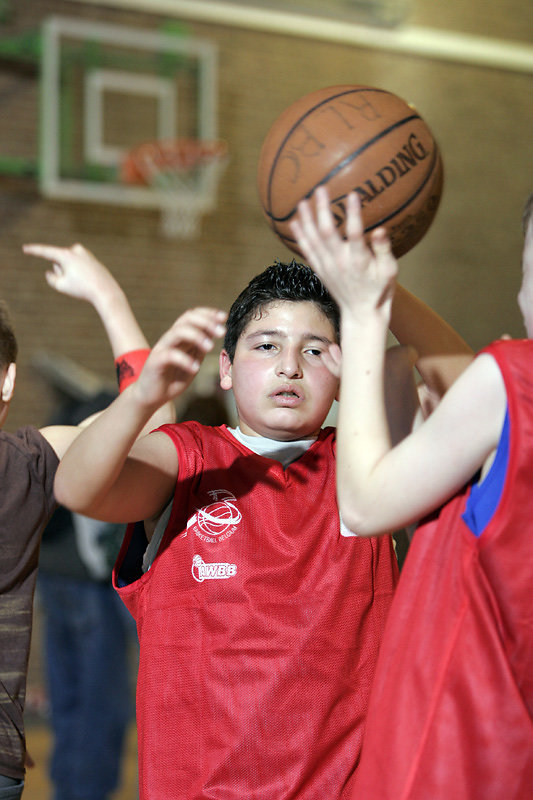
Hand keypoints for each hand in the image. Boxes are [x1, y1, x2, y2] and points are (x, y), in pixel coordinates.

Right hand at [22, 242, 118, 304]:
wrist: (106, 291)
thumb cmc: (82, 289)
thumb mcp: (60, 286)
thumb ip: (51, 278)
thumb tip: (52, 271)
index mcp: (66, 254)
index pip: (46, 252)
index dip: (34, 251)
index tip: (24, 248)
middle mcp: (76, 250)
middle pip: (58, 262)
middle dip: (61, 271)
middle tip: (74, 282)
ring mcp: (85, 253)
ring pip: (68, 264)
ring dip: (70, 273)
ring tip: (83, 282)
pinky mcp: (91, 258)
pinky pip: (78, 267)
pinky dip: (79, 274)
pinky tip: (88, 280)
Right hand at [132, 307, 226, 409]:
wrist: (152, 396)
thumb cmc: (173, 378)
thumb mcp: (193, 360)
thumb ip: (202, 347)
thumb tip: (218, 331)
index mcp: (180, 336)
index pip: (192, 316)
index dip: (208, 313)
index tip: (224, 317)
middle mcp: (170, 338)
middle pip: (186, 319)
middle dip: (206, 322)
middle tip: (222, 331)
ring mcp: (162, 348)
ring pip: (178, 332)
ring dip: (197, 337)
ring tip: (210, 347)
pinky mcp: (155, 362)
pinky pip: (169, 355)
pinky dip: (185, 360)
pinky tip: (195, 368)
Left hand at [290, 186, 397, 318]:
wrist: (361, 313)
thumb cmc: (380, 290)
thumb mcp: (390, 271)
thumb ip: (384, 250)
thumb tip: (381, 230)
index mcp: (359, 261)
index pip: (356, 234)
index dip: (353, 214)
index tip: (353, 194)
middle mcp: (339, 263)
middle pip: (327, 233)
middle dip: (322, 210)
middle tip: (320, 189)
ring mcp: (327, 267)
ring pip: (313, 240)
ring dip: (306, 220)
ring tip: (301, 202)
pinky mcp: (320, 270)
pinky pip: (307, 251)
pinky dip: (300, 237)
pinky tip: (294, 223)